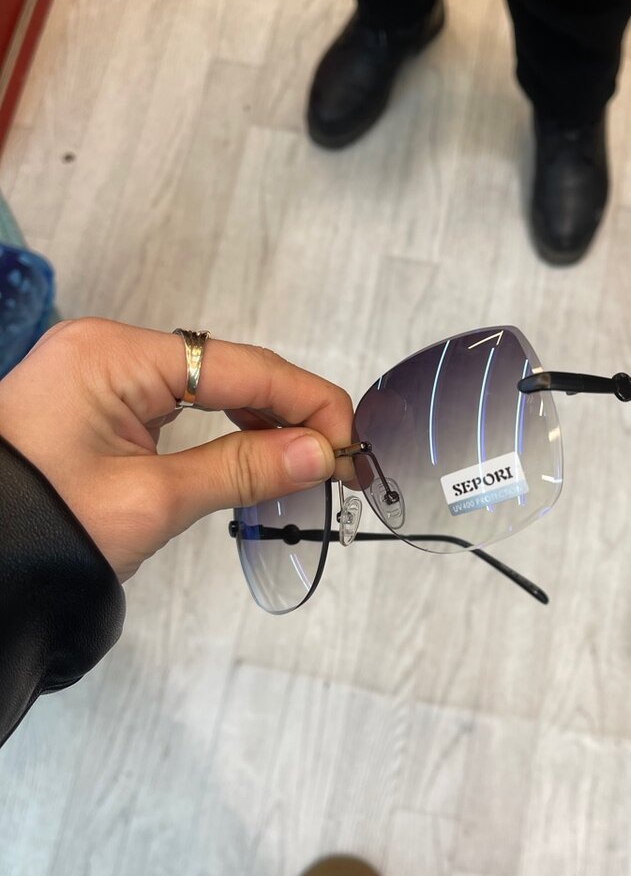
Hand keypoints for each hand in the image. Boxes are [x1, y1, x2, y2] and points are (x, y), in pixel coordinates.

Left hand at [0, 318, 353, 580]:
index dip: (308, 402)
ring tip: (305, 463)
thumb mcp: (151, 502)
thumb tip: (319, 453)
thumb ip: (243, 469)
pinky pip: (180, 400)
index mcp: (117, 356)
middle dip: (290, 412)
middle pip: (230, 368)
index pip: (243, 365)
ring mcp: (103, 371)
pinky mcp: (101, 397)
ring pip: (210, 384)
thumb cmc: (37, 526)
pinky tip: (257, 453)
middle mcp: (111, 348)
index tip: (348, 444)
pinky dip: (224, 427)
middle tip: (335, 463)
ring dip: (261, 420)